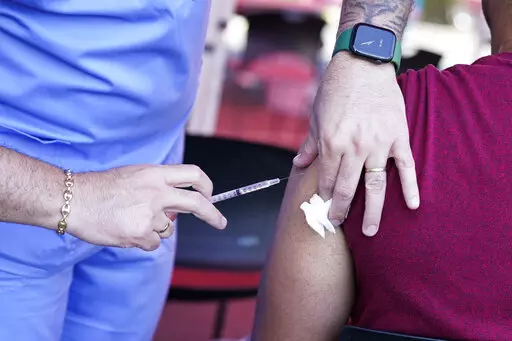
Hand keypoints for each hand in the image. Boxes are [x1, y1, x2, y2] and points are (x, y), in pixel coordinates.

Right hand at [67, 164, 226, 250]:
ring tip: (131, 220)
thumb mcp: (134, 175)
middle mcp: (157, 192)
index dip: (206, 185)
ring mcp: (151, 213)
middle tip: (220, 222)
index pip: (193, 174)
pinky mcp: (142, 233)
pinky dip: (143, 240)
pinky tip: (125, 230)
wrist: (74, 200)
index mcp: (155, 174)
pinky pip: (154, 242)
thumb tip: (175, 208)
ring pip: (168, 228)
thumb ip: (157, 187)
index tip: (210, 194)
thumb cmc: (100, 188)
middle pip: (197, 203)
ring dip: (156, 229)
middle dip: (213, 214)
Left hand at [293, 53, 418, 235]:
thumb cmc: (336, 90)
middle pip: (348, 189)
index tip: (324, 210)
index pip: (327, 180)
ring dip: (372, 212)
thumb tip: (298, 164)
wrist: (363, 65)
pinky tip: (411, 206)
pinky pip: (405, 167)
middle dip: (341, 210)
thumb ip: (310, 144)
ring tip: (370, 232)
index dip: (325, 197)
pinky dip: (409, 187)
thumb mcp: (316, 117)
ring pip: (375, 186)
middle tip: (338, 224)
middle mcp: (355, 148)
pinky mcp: (398, 138)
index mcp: (332, 143)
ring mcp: (379, 144)